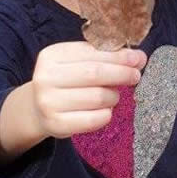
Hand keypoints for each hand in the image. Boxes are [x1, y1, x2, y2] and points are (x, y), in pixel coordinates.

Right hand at [31, 41, 146, 139]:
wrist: (38, 109)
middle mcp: (45, 78)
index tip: (138, 58)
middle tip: (135, 76)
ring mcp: (48, 102)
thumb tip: (138, 57)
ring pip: (98, 97)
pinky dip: (107, 114)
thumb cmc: (66, 82)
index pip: (92, 53)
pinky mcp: (56, 124)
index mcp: (51, 56)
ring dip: (114, 96)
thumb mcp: (76, 63)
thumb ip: (104, 57)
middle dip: (121, 73)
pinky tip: (105, 111)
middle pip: (95, 73)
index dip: (118, 56)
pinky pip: (94, 119)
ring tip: (113, 96)